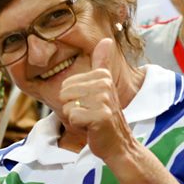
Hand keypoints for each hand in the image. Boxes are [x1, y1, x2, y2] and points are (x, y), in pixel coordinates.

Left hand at [60, 38, 132, 160]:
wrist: (119, 143)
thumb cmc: (106, 116)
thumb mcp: (104, 87)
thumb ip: (102, 63)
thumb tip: (106, 40)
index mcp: (102, 76)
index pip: (66, 85)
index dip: (74, 99)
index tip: (90, 105)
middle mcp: (104, 85)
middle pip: (64, 94)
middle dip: (73, 108)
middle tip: (89, 114)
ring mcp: (103, 100)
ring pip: (67, 106)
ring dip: (75, 118)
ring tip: (91, 120)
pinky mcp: (100, 116)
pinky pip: (72, 118)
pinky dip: (79, 126)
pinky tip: (91, 128)